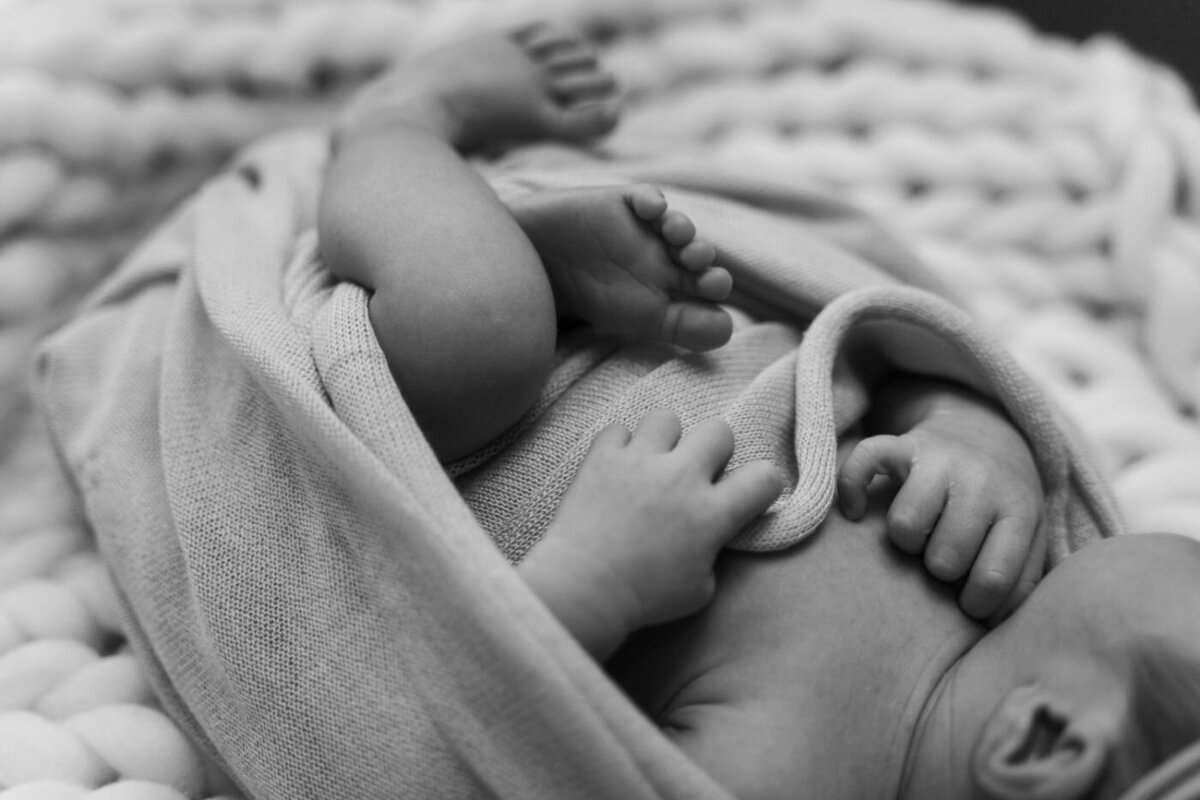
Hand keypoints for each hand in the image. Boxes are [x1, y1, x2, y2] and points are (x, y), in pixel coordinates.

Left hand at [521, 409, 781, 657]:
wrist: (584, 589)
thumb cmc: (644, 598)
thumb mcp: (700, 589)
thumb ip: (713, 552)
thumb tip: (710, 536)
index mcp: (712, 513)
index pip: (764, 477)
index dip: (763, 484)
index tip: (747, 495)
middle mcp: (681, 477)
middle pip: (719, 430)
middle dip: (713, 451)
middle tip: (695, 475)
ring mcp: (640, 461)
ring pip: (667, 418)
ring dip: (664, 441)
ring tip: (651, 465)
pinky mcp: (603, 457)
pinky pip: (619, 430)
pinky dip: (619, 447)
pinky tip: (615, 469)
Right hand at [837, 398, 1045, 622]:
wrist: (987, 431)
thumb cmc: (1003, 503)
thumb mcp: (1029, 535)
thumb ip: (1022, 579)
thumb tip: (994, 627)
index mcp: (1017, 510)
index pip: (993, 578)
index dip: (974, 604)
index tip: (966, 601)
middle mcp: (981, 481)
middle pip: (944, 557)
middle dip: (938, 569)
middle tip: (940, 559)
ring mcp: (940, 459)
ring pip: (904, 524)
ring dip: (904, 540)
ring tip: (915, 538)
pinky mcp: (902, 444)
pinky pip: (863, 465)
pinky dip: (851, 492)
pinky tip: (858, 512)